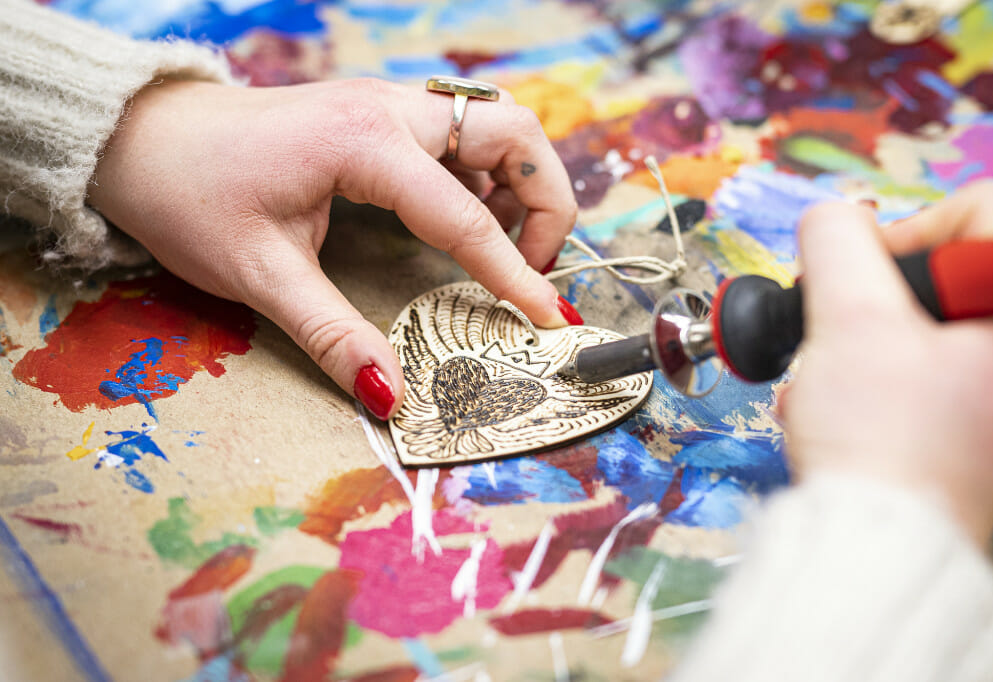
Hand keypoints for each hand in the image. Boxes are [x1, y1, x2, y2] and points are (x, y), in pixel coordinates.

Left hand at [87, 78, 577, 418]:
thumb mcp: (261, 275)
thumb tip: (390, 395)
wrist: (138, 139)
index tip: (551, 321)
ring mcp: (387, 106)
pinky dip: (486, 176)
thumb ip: (334, 335)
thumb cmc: (188, 195)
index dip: (516, 277)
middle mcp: (390, 110)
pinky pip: (462, 135)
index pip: (469, 218)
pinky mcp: (378, 117)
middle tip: (531, 270)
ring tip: (504, 249)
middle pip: (514, 133)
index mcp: (365, 143)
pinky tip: (466, 221)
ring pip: (496, 125)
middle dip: (547, 200)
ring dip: (520, 183)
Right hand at [782, 181, 992, 545]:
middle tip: (844, 327)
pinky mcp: (979, 423)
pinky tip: (843, 401)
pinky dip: (876, 371)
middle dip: (875, 292)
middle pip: (950, 266)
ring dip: (865, 336)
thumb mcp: (848, 319)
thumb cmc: (883, 443)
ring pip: (928, 318)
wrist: (879, 544)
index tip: (866, 277)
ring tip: (836, 375)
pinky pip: (924, 365)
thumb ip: (837, 241)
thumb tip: (834, 219)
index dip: (910, 230)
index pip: (982, 212)